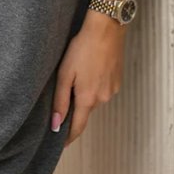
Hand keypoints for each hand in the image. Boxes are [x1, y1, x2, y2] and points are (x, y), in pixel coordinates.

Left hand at [52, 13, 124, 146]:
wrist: (106, 29)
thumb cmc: (82, 48)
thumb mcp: (65, 73)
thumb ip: (60, 101)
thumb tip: (56, 125)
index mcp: (87, 99)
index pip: (77, 127)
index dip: (68, 137)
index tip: (60, 143)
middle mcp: (102, 99)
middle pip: (85, 111)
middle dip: (75, 108)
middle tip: (65, 91)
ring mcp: (112, 90)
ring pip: (94, 99)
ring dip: (86, 93)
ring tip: (79, 74)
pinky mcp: (118, 80)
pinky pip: (103, 89)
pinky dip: (95, 84)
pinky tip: (91, 69)